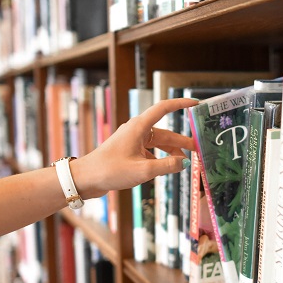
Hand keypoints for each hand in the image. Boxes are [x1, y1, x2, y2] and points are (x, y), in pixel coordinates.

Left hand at [71, 98, 198, 198]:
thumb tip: (184, 163)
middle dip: (181, 141)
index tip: (195, 104)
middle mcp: (136, 130)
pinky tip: (165, 170)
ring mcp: (132, 141)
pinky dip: (159, 159)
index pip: (163, 108)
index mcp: (139, 127)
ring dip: (171, 152)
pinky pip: (149, 152)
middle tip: (197, 150)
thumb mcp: (143, 170)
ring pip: (157, 144)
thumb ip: (167, 166)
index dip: (180, 104)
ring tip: (184, 163)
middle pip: (164, 132)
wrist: (85, 179)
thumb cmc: (110, 170)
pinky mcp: (128, 151)